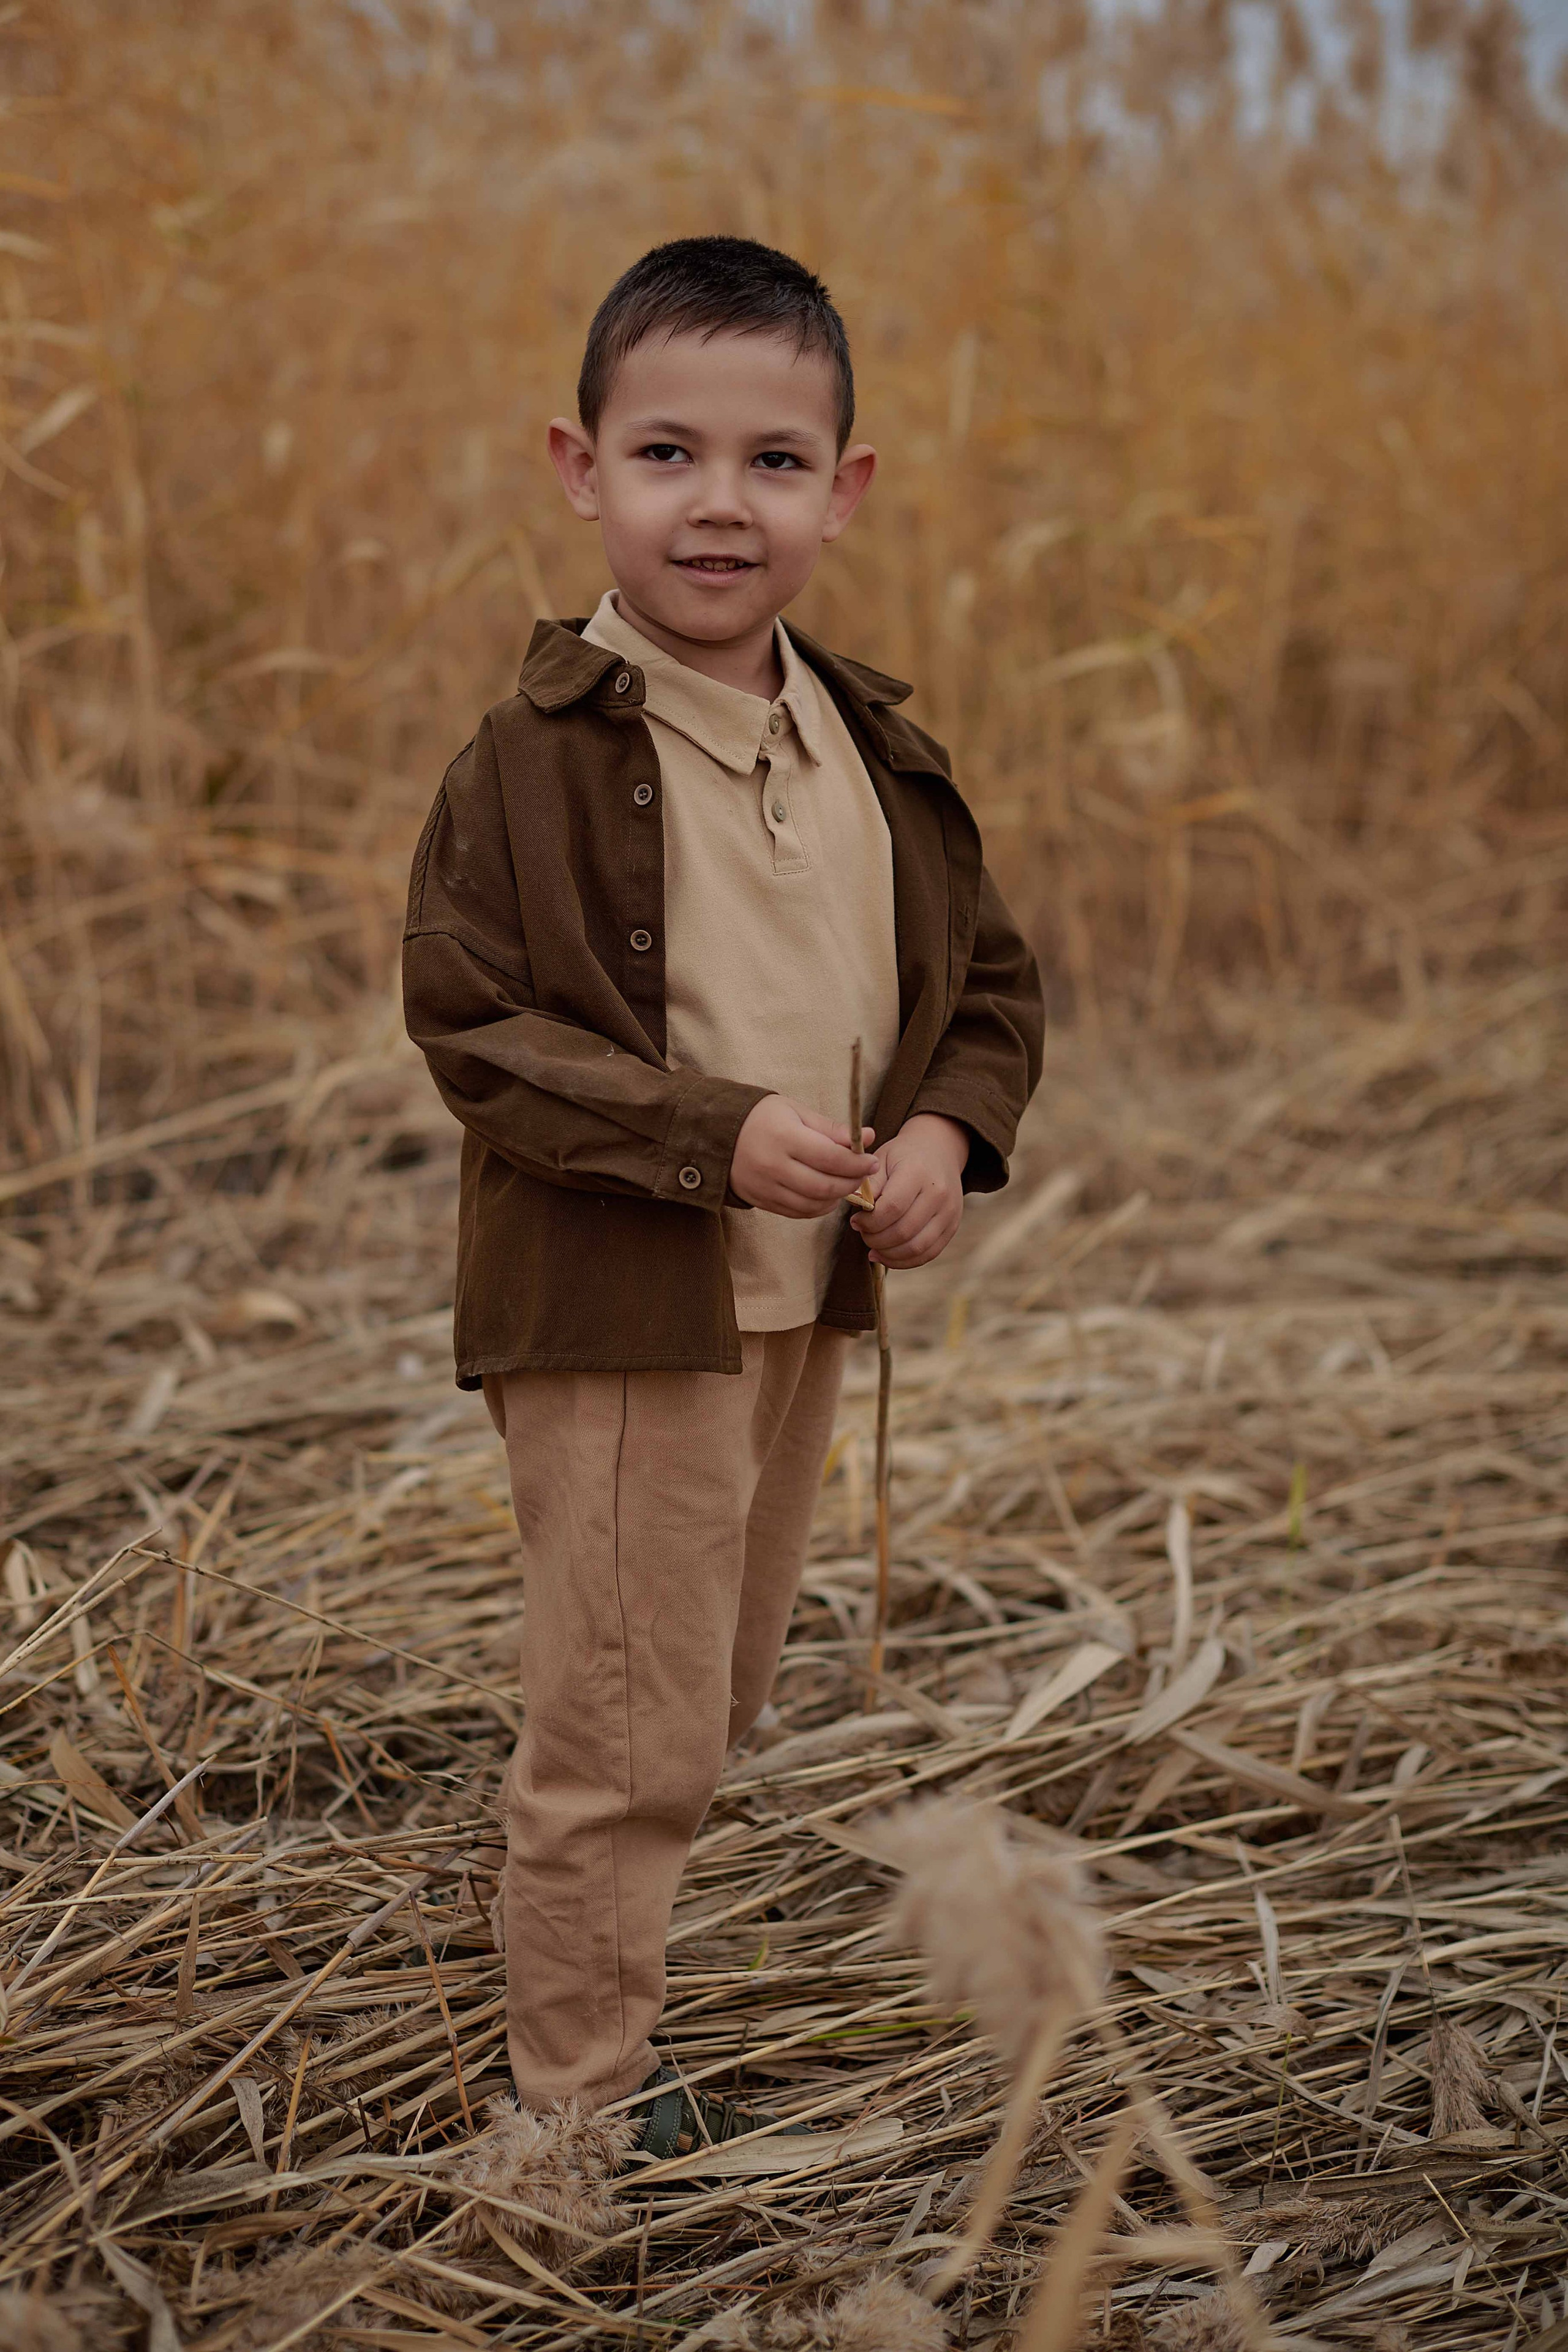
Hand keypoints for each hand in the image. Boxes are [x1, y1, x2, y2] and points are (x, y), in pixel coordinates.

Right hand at [730, 1095, 875, 1218]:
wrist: (716, 1134)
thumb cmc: (762, 1118)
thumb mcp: (795, 1112)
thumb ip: (831, 1128)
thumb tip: (869, 1137)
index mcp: (784, 1136)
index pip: (830, 1157)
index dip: (857, 1163)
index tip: (872, 1161)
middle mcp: (773, 1165)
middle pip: (824, 1185)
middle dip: (851, 1183)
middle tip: (863, 1175)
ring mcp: (765, 1187)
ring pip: (813, 1204)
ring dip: (836, 1197)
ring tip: (845, 1183)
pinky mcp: (761, 1201)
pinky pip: (798, 1213)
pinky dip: (818, 1207)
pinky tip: (826, 1195)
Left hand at [851, 1113, 969, 1268]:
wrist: (939, 1150)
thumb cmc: (904, 1156)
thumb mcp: (882, 1159)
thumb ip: (870, 1185)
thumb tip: (860, 1212)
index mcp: (918, 1172)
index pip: (892, 1208)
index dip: (869, 1222)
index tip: (856, 1221)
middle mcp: (939, 1194)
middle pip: (903, 1231)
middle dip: (875, 1239)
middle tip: (863, 1234)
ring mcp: (949, 1212)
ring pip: (916, 1248)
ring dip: (888, 1254)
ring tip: (873, 1246)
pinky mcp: (952, 1227)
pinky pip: (928, 1254)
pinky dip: (904, 1261)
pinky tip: (886, 1255)